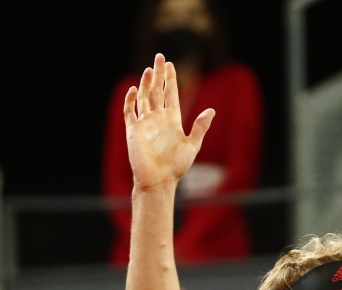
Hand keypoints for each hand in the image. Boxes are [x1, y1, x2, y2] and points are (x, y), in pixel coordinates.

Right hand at [123, 54, 214, 190]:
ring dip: (146, 83)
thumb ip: (200, 127)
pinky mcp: (133, 131)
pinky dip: (131, 100)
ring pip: (144, 97)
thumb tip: (211, 110)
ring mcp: (145, 123)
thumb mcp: (192, 145)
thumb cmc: (176, 166)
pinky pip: (130, 112)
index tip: (171, 65)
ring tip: (150, 69)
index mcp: (172, 121)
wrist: (159, 180)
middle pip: (157, 91)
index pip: (171, 95)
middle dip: (159, 74)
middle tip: (160, 57)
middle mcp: (158, 119)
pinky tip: (135, 89)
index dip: (171, 80)